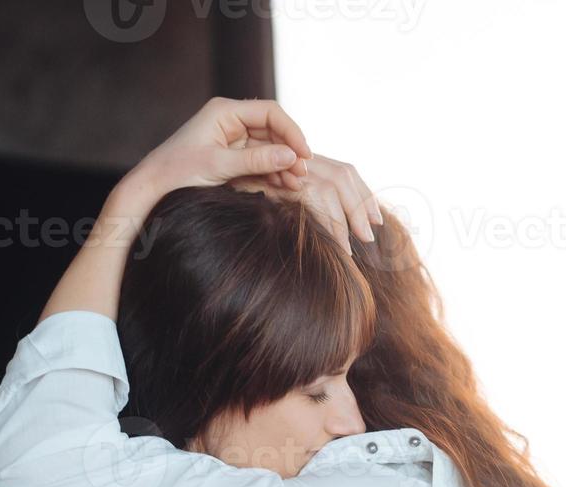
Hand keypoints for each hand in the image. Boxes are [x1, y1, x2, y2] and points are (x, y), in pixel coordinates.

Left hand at [115, 97, 313, 211]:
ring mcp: (232, 140)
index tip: (304, 155)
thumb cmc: (177, 173)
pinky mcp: (232, 158)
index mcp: (225, 111)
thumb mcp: (219, 166)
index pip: (270, 112)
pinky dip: (273, 174)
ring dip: (284, 165)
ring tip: (295, 185)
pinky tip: (283, 187)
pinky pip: (260, 162)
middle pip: (273, 130)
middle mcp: (231, 121)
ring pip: (269, 148)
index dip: (291, 132)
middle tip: (302, 175)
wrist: (152, 190)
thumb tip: (291, 156)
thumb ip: (256, 160)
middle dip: (289, 152)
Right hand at [230, 152, 383, 254]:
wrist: (189, 191)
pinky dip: (330, 222)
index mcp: (297, 165)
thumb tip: (339, 235)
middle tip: (372, 234)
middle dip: (363, 203)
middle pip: (343, 172)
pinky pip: (313, 196)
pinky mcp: (272, 179)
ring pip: (333, 182)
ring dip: (349, 214)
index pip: (341, 171)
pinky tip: (337, 245)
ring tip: (353, 246)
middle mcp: (291, 160)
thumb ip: (299, 210)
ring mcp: (281, 165)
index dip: (361, 194)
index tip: (376, 222)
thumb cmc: (229, 212)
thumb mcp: (274, 209)